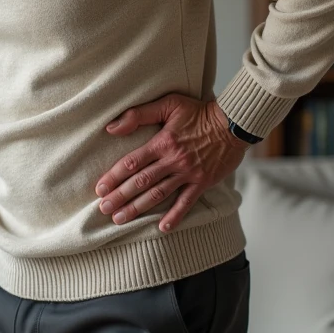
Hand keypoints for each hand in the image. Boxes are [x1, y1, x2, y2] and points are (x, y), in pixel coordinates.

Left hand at [96, 94, 249, 232]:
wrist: (233, 123)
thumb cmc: (199, 112)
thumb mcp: (169, 104)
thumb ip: (139, 115)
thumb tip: (111, 127)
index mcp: (162, 142)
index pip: (132, 162)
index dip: (114, 176)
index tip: (100, 188)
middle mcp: (173, 160)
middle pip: (141, 181)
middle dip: (120, 196)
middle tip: (104, 209)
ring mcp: (188, 173)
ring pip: (158, 194)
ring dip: (138, 208)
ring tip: (120, 219)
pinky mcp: (202, 182)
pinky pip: (186, 202)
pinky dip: (175, 216)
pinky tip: (162, 228)